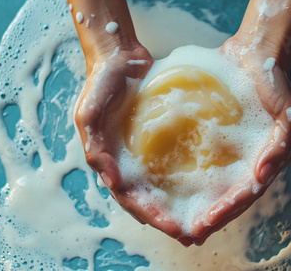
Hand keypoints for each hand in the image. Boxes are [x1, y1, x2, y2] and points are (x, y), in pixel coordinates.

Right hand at [75, 46, 198, 243]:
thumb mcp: (88, 114)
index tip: (173, 227)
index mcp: (108, 161)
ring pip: (161, 184)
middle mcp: (125, 161)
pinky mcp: (158, 136)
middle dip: (167, 217)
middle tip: (193, 233)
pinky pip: (171, 160)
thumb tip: (110, 178)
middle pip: (148, 198)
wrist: (118, 56)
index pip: (130, 198)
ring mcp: (142, 150)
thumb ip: (94, 145)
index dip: (150, 214)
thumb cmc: (100, 84)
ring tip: (200, 219)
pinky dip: (183, 176)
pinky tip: (202, 184)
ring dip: (177, 203)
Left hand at [187, 34, 290, 244]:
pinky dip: (196, 179)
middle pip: (230, 196)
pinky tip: (177, 186)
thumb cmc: (274, 82)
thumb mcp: (287, 113)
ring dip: (202, 204)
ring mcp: (237, 151)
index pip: (245, 194)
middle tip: (188, 233)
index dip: (226, 211)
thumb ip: (280, 145)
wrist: (258, 52)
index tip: (205, 223)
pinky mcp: (221, 137)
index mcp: (268, 161)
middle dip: (211, 216)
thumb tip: (262, 177)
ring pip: (218, 185)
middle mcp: (252, 161)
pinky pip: (208, 163)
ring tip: (181, 220)